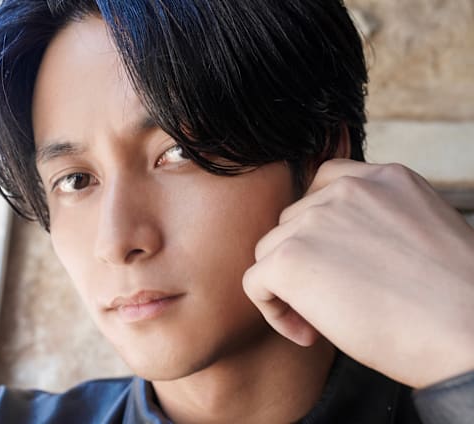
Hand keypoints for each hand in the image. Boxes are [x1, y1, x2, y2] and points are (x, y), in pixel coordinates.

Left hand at [243, 159, 473, 387]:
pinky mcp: (291, 258)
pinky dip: (273, 311)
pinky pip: (255, 282)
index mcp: (384, 178)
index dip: (319, 228)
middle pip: (292, 222)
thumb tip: (335, 245)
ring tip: (324, 321)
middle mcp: (346, 190)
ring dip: (289, 287)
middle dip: (306, 261)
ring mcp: (316, 219)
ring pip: (271, 251)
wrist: (469, 336)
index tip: (335, 262)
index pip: (324, 186)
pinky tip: (308, 335)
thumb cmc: (454, 301)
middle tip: (336, 300)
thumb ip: (377, 221)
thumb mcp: (422, 233)